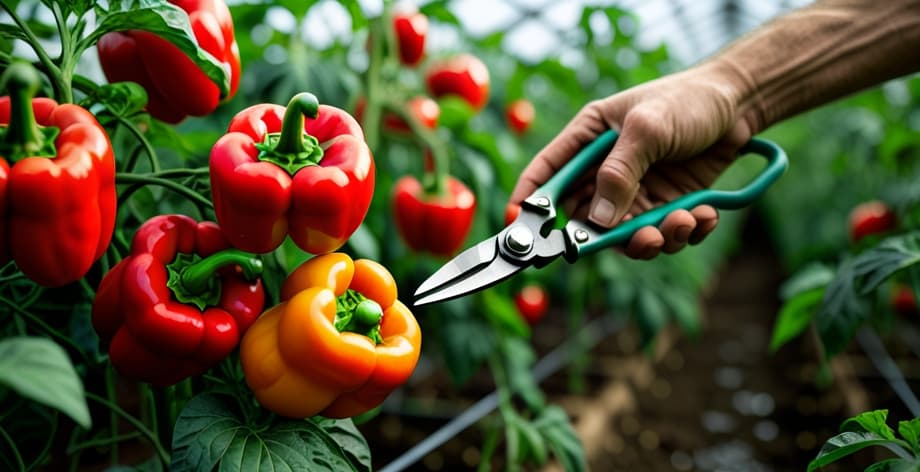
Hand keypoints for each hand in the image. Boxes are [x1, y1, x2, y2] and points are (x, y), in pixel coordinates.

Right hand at [508, 64, 754, 258]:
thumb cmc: (688, 101)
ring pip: (625, 236)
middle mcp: (607, 170)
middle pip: (584, 217)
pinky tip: (704, 215)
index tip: (520, 224)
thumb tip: (596, 220)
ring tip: (682, 222)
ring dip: (653, 239)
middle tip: (636, 238)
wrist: (741, 105)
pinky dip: (684, 234)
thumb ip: (619, 173)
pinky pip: (663, 236)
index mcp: (589, 139)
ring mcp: (637, 191)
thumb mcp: (648, 128)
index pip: (549, 172)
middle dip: (606, 236)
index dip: (530, 198)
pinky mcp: (666, 206)